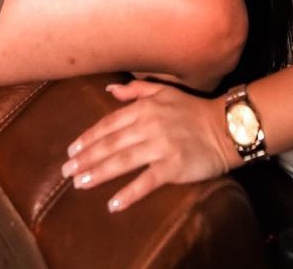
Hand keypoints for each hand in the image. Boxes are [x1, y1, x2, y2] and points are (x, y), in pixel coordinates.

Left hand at [62, 80, 230, 212]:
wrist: (225, 127)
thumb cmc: (192, 109)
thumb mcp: (163, 91)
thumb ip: (134, 91)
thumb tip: (109, 89)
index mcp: (142, 109)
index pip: (108, 124)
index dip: (88, 138)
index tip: (71, 149)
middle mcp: (147, 126)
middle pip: (110, 144)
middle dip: (86, 157)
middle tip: (67, 170)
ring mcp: (160, 147)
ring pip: (122, 161)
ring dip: (99, 173)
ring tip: (80, 183)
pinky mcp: (173, 167)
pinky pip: (147, 181)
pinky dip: (130, 193)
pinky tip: (114, 203)